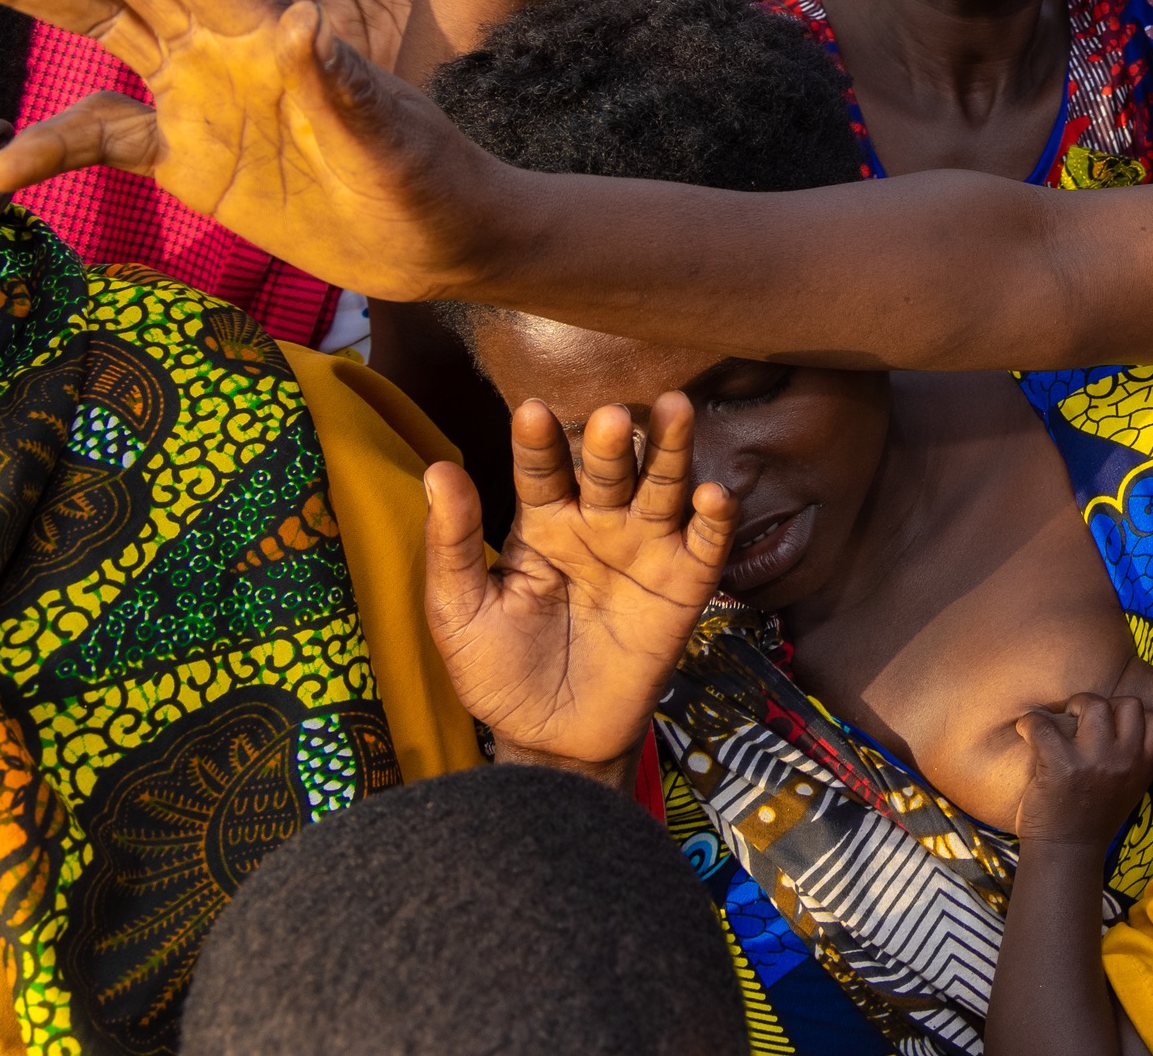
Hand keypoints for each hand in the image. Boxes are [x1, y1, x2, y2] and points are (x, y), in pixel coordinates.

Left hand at [426, 392, 735, 783]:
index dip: (538, 443)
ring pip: (664, 489)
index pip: (540, 471)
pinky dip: (715, 519)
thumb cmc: (499, 673)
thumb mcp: (459, 613)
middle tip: (613, 416)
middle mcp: (598, 524)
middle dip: (612, 442)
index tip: (532, 411)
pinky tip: (712, 495)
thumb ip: (452, 545)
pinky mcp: (686, 586)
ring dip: (673, 451)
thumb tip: (437, 470)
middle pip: (609, 469)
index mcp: (542, 523)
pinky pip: (706, 544)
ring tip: (676, 412)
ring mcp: (646, 551)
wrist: (551, 741)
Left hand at [1015, 694, 1152, 847]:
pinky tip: (1027, 730)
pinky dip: (1030, 722)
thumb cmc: (1093, 821)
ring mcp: (1093, 762)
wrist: (1066, 854)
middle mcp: (1124, 761)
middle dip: (1104, 705)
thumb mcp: (1130, 790)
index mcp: (1142, 767)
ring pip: (1093, 705)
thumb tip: (1120, 726)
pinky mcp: (1060, 765)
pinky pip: (1043, 725)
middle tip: (1082, 718)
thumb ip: (1132, 760)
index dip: (1133, 715)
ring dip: (1073, 705)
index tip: (1112, 723)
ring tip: (1059, 722)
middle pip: (1127, 703)